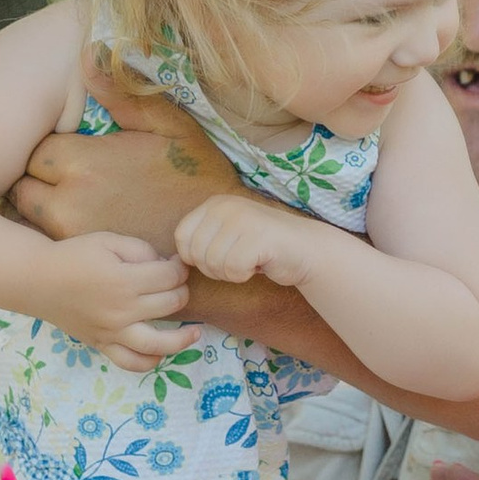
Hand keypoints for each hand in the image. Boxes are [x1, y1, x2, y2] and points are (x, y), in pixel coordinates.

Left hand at [11, 47, 241, 252]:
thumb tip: (87, 57)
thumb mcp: (169, 127)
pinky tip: (81, 229)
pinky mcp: (83, 262)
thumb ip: (123, 96)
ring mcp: (72, 237)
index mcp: (84, 161)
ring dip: (41, 209)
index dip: (48, 150)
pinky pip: (48, 246)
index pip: (33, 150)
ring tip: (69, 203)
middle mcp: (68, 201)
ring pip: (29, 219)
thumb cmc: (197, 179)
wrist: (219, 239)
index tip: (68, 153)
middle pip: (22, 186)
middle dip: (36, 180)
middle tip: (62, 179)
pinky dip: (54, 236)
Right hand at [37, 230, 198, 366]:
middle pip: (170, 304)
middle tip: (177, 284)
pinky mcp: (101, 345)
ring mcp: (112, 332)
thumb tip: (165, 265)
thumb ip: (141, 250)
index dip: (179, 268)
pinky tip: (161, 353)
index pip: (169, 276)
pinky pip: (130, 362)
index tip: (178, 264)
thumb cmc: (74, 256)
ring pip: (157, 342)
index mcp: (124, 280)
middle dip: (181, 291)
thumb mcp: (108, 241)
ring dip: (182, 339)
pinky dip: (149, 362)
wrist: (37, 280)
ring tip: (196, 333)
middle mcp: (121, 310)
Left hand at [174, 191, 316, 289]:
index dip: (195, 256)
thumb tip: (172, 261)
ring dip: (230, 273)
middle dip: (214, 268)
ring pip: (213, 264)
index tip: (219, 256)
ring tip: (250, 261)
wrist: (306, 250)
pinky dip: (244, 276)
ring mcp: (242, 220)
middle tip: (237, 261)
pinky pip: (233, 270)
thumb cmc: (262, 248)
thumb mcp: (226, 234)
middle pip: (196, 253)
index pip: (182, 236)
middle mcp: (226, 206)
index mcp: (215, 203)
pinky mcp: (257, 237)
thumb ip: (202, 238)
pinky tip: (259, 265)